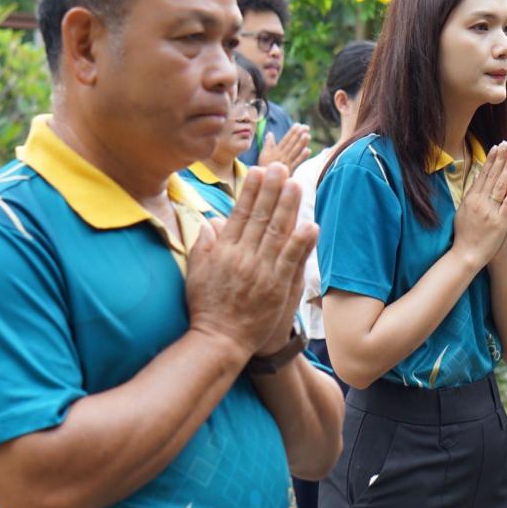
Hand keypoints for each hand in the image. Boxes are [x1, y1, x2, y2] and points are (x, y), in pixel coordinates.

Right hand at [185, 165, 318, 357]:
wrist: (219, 340)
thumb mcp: (196, 272)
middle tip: (281, 167)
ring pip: (277, 233)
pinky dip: (301, 243)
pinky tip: (310, 225)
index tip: (259, 170)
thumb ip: (204, 244)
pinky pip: (291, 260)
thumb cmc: (206, 307)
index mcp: (223, 251)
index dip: (251, 191)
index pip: (240, 213)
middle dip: (272, 189)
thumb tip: (210, 221)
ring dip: (288, 207)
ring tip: (297, 184)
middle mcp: (242, 257)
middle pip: (260, 217)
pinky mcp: (276, 287)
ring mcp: (260, 271)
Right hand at [258, 123, 311, 173]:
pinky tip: (308, 150)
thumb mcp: (263, 155)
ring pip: (295, 151)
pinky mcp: (290, 171)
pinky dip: (302, 157)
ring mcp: (286, 163)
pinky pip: (297, 163)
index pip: (285, 139)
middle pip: (291, 144)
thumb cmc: (264, 168)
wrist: (264, 182)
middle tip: (306, 127)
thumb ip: (268, 144)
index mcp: (276, 151)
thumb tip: (270, 133)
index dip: (292, 132)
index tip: (298, 124)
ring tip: (307, 135)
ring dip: (301, 143)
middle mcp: (281, 156)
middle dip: (298, 134)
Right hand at [452, 140, 506, 270]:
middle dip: (502, 157)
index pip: (483, 173)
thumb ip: (471, 195)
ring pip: (502, 185)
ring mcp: (490, 211)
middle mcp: (480, 201)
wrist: (466, 254)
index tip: (498, 145)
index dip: (491, 159)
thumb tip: (477, 179)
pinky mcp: (500, 221)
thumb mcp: (463, 211)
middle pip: (493, 175)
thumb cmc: (465, 234)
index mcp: (471, 198)